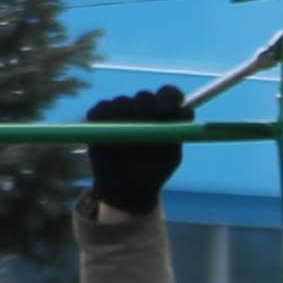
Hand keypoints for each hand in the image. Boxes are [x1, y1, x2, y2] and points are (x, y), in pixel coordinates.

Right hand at [82, 86, 187, 218]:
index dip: (170, 97)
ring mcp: (121, 109)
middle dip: (146, 108)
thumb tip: (182, 113)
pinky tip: (109, 138)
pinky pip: (102, 109)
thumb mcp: (171, 156)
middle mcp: (144, 108)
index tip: (168, 108)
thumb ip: (176, 133)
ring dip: (124, 119)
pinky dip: (105, 120)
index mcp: (165, 114)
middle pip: (145, 96)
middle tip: (144, 122)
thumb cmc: (154, 171)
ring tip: (125, 145)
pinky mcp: (100, 115)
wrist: (126, 188)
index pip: (170, 95)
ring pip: (122, 101)